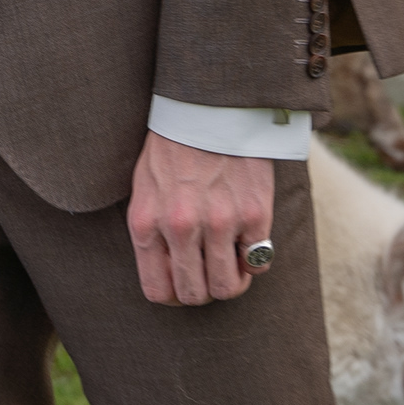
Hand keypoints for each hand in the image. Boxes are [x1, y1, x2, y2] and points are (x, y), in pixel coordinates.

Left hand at [127, 129, 276, 304]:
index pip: (158, 290)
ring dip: (231, 281)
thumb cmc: (171, 151)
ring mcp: (219, 222)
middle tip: (209, 274)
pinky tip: (246, 240)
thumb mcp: (144, 190)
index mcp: (146, 222)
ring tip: (230, 262)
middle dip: (203, 292)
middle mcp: (180, 227)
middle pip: (195, 295)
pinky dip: (255, 259)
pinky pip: (259, 263)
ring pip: (228, 288)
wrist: (208, 109)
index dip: (174, 295)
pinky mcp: (254, 214)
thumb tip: (166, 279)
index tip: (183, 285)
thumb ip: (151, 234)